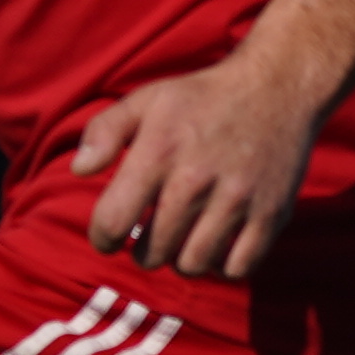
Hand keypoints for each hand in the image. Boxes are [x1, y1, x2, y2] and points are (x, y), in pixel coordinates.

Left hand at [65, 49, 328, 281]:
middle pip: (153, 253)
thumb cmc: (201, 98)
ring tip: (183, 241)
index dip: (102, 238)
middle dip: (144, 251)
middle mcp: (196, 178)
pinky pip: (237, 267)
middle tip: (151, 237)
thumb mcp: (146, 100)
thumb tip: (78, 171)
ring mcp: (237, 198)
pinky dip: (223, 265)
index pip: (112, 222)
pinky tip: (217, 244)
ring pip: (193, 264)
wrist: (276, 87)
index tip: (109, 237)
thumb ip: (104, 131)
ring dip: (182, 260)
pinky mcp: (271, 212)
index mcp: (159, 151)